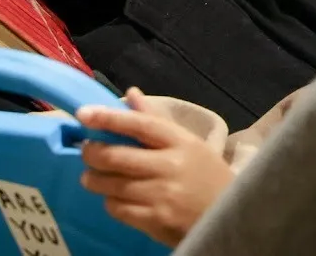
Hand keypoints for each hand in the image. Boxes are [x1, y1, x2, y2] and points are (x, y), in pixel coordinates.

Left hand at [77, 88, 233, 247]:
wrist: (230, 217)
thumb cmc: (206, 175)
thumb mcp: (189, 144)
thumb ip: (156, 120)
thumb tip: (130, 94)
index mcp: (181, 142)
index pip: (140, 125)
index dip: (109, 118)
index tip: (84, 113)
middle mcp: (170, 166)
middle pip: (117, 156)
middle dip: (92, 152)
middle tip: (87, 150)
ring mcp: (162, 195)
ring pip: (112, 185)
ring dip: (95, 179)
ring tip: (93, 176)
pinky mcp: (155, 221)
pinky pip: (118, 208)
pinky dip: (110, 201)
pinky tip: (114, 197)